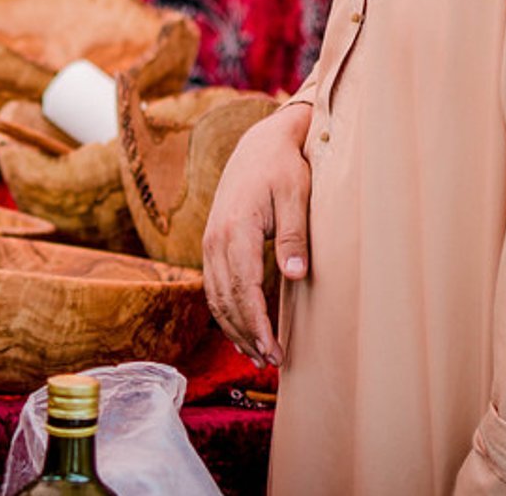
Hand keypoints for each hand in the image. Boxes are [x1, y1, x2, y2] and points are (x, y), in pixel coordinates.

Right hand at [201, 101, 312, 366]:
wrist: (259, 144)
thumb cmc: (283, 169)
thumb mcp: (296, 196)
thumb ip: (294, 236)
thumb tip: (296, 276)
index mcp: (235, 229)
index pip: (243, 289)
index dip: (258, 325)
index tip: (274, 351)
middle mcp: (215, 239)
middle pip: (227, 299)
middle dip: (247, 334)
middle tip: (271, 362)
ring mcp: (210, 241)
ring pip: (216, 296)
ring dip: (234, 328)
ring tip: (256, 355)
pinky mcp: (212, 243)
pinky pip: (213, 285)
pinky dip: (225, 311)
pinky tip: (241, 329)